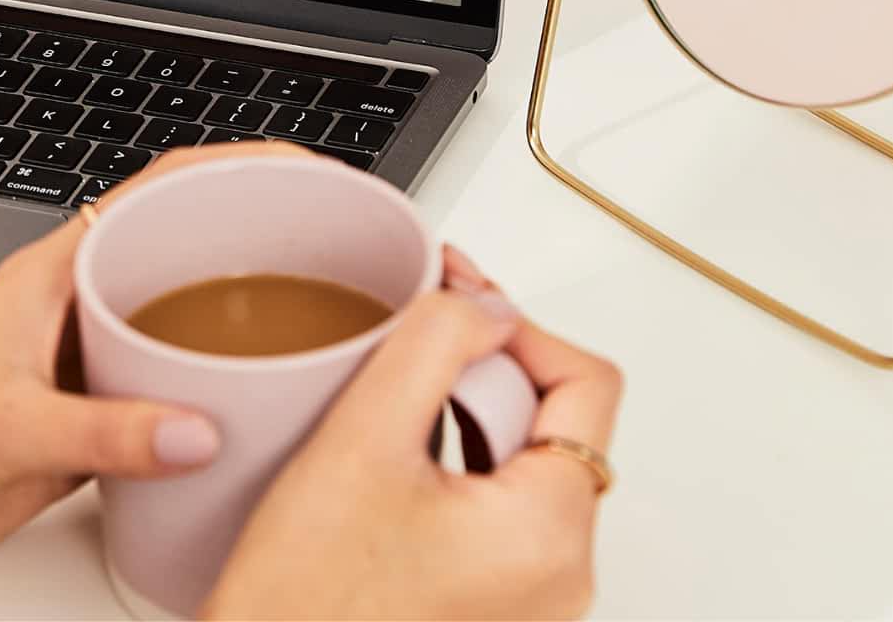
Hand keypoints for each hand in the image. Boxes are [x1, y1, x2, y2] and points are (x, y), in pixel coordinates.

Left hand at [0, 143, 304, 619]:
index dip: (227, 167)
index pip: (151, 192)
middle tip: (330, 255)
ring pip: (172, 330)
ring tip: (307, 339)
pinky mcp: (75, 432)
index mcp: (50, 274)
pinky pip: (157, 403)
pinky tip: (243, 428)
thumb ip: (103, 431)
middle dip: (249, 244)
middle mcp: (67, 310)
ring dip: (232, 331)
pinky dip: (204, 408)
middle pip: (175, 255)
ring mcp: (74, 369)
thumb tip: (197, 426)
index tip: (296, 164)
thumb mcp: (4, 428)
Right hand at [202, 246, 623, 620]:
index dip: (516, 323)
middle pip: (556, 421)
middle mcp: (562, 578)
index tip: (452, 300)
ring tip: (387, 413)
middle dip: (483, 369)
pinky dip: (456, 464)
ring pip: (524, 463)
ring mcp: (533, 601)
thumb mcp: (362, 437)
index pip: (588, 382)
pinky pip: (500, 509)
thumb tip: (490, 303)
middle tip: (405, 352)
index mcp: (551, 535)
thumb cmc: (303, 597)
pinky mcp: (497, 608)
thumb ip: (436, 345)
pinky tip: (391, 463)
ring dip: (465, 413)